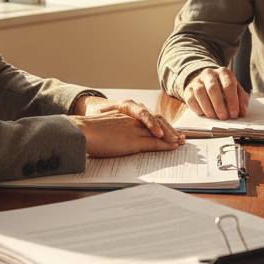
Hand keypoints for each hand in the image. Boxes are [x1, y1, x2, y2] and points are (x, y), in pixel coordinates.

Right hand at [69, 97, 184, 156]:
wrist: (81, 131)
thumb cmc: (87, 132)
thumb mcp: (103, 127)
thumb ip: (111, 130)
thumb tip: (111, 138)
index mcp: (124, 116)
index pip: (147, 118)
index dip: (159, 124)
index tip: (167, 129)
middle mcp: (132, 121)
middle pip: (157, 123)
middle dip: (170, 130)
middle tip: (182, 137)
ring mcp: (133, 130)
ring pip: (158, 133)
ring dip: (171, 138)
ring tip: (181, 143)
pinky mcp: (133, 141)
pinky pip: (153, 143)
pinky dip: (164, 145)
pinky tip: (172, 147)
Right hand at [183, 67, 248, 119]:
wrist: (205, 81)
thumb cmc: (224, 88)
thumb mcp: (236, 90)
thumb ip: (241, 100)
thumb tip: (242, 113)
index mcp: (224, 72)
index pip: (228, 85)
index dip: (232, 101)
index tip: (234, 114)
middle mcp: (209, 74)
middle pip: (213, 88)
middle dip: (219, 105)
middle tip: (224, 117)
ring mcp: (197, 81)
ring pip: (200, 93)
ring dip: (208, 108)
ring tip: (215, 117)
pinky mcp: (188, 89)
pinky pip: (191, 99)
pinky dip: (198, 109)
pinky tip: (205, 114)